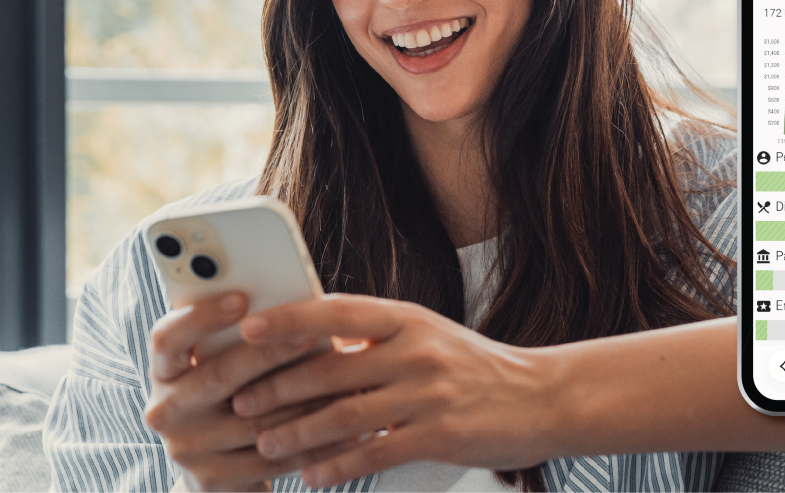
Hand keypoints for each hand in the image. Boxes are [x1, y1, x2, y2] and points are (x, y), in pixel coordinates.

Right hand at [143, 291, 338, 492]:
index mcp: (163, 373)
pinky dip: (312, 444)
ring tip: (342, 382)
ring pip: (254, 419)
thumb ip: (235, 342)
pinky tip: (345, 433)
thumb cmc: (228, 404)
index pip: (167, 338)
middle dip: (270, 353)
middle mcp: (165, 410)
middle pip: (218, 375)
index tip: (242, 299)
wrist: (219, 476)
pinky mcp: (213, 479)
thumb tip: (287, 308)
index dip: (202, 316)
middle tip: (311, 334)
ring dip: (303, 401)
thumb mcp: (216, 371)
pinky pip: (272, 457)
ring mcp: (187, 449)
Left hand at [229, 293, 563, 488]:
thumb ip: (374, 340)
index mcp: (406, 317)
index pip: (335, 311)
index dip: (288, 319)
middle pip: (330, 368)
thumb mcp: (426, 335)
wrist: (543, 398)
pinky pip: (376, 452)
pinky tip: (313, 474)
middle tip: (240, 400)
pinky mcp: (442, 435)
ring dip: (298, 432)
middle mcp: (416, 349)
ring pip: (346, 414)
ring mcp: (429, 393)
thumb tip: (309, 343)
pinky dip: (338, 464)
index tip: (246, 329)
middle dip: (277, 387)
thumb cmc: (474, 367)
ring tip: (266, 443)